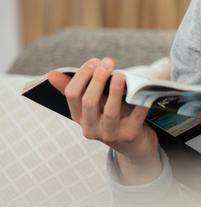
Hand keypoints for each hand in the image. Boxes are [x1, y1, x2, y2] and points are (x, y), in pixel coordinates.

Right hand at [47, 57, 161, 183]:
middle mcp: (91, 128)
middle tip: (107, 62)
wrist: (134, 145)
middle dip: (97, 79)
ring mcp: (110, 134)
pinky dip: (139, 104)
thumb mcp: (94, 106)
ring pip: (110, 112)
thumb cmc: (113, 119)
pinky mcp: (129, 136)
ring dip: (114, 92)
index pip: (72, 95)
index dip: (82, 76)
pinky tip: (142, 92)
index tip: (94, 61)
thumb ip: (77, 89)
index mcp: (79, 117)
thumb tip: (52, 74)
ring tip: (119, 76)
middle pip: (89, 102)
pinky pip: (135, 118)